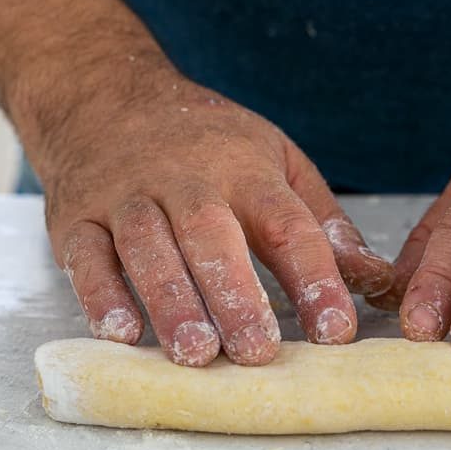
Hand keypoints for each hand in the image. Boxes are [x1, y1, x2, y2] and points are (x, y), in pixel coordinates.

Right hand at [39, 60, 392, 365]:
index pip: (287, 224)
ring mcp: (127, 196)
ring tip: (195, 354)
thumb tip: (374, 277)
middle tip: (258, 352)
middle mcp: (186, 180)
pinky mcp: (76, 216)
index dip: (314, 277)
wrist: (104, 95)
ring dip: (171, 302)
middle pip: (212, 236)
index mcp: (245, 169)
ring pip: (148, 247)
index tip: (336, 329)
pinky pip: (86, 255)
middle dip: (235, 296)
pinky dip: (100, 295)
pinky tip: (120, 334)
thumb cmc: (207, 141)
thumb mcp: (276, 160)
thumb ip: (321, 221)